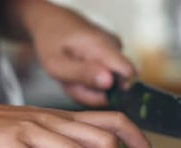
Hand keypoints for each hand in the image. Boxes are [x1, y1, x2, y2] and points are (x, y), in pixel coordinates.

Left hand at [17, 1, 135, 106]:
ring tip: (71, 77)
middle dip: (94, 92)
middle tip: (72, 85)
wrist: (51, 21)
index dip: (114, 92)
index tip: (89, 91)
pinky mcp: (113, 53)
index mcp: (102, 46)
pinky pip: (106, 77)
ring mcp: (115, 48)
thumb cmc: (51, 43)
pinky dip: (89, 81)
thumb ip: (82, 75)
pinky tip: (77, 73)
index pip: (129, 74)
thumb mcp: (56, 64)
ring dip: (88, 88)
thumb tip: (110, 83)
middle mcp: (114, 45)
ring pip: (110, 83)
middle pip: (116, 85)